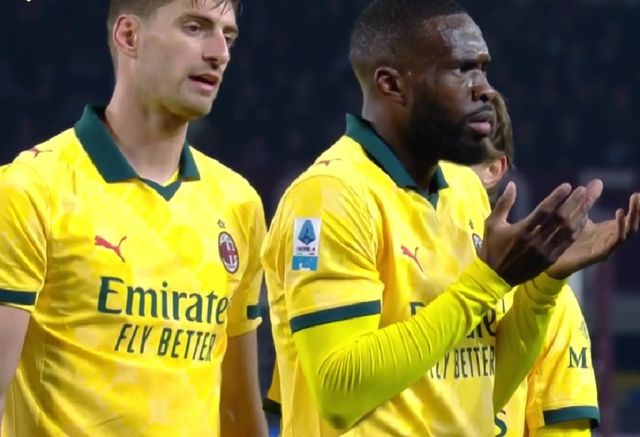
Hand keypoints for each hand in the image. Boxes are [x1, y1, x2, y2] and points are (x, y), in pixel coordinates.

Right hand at [479, 180, 597, 285]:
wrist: (494, 277)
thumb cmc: (492, 248)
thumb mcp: (492, 224)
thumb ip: (503, 203)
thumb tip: (512, 184)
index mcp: (521, 231)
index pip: (543, 211)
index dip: (556, 198)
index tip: (567, 186)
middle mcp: (535, 241)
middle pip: (559, 219)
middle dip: (573, 203)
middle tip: (583, 190)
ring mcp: (545, 252)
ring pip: (567, 231)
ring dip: (579, 215)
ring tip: (587, 201)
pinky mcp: (550, 260)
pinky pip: (567, 243)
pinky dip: (576, 231)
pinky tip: (583, 220)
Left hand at [547, 190, 639, 278]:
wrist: (549, 257)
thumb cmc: (565, 237)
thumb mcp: (579, 215)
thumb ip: (588, 200)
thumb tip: (598, 181)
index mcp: (607, 230)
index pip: (627, 217)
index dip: (635, 207)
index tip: (638, 193)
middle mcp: (609, 239)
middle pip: (631, 224)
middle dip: (637, 211)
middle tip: (638, 195)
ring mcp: (606, 247)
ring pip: (626, 233)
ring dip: (631, 218)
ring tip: (630, 204)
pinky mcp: (599, 254)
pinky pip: (615, 241)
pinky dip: (620, 227)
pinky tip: (620, 214)